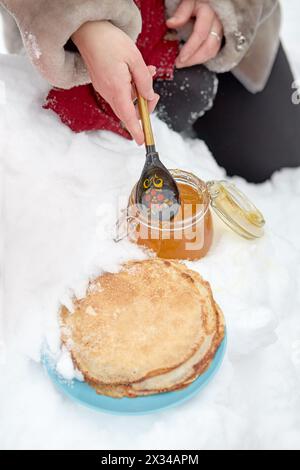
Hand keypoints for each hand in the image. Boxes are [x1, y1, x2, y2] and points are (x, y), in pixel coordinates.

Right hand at [72, 21, 158, 144]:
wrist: (88, 30)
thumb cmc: (110, 41)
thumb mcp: (135, 58)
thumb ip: (144, 80)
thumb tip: (148, 97)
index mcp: (117, 88)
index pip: (128, 116)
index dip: (136, 130)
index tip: (142, 141)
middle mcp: (108, 92)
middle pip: (129, 111)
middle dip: (144, 106)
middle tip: (153, 93)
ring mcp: (104, 89)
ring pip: (126, 100)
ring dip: (139, 92)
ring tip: (148, 73)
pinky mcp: (103, 84)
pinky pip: (120, 92)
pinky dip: (132, 87)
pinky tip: (137, 72)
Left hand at [166, 0, 222, 67]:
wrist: (208, 2)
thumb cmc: (197, 1)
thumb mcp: (188, 2)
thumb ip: (181, 13)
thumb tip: (170, 23)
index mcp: (208, 12)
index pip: (200, 34)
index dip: (190, 48)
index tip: (180, 58)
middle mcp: (217, 22)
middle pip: (209, 46)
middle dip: (193, 58)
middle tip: (179, 64)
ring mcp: (220, 30)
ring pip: (213, 51)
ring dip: (197, 60)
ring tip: (184, 63)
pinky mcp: (220, 36)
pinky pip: (214, 51)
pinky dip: (202, 57)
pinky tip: (192, 59)